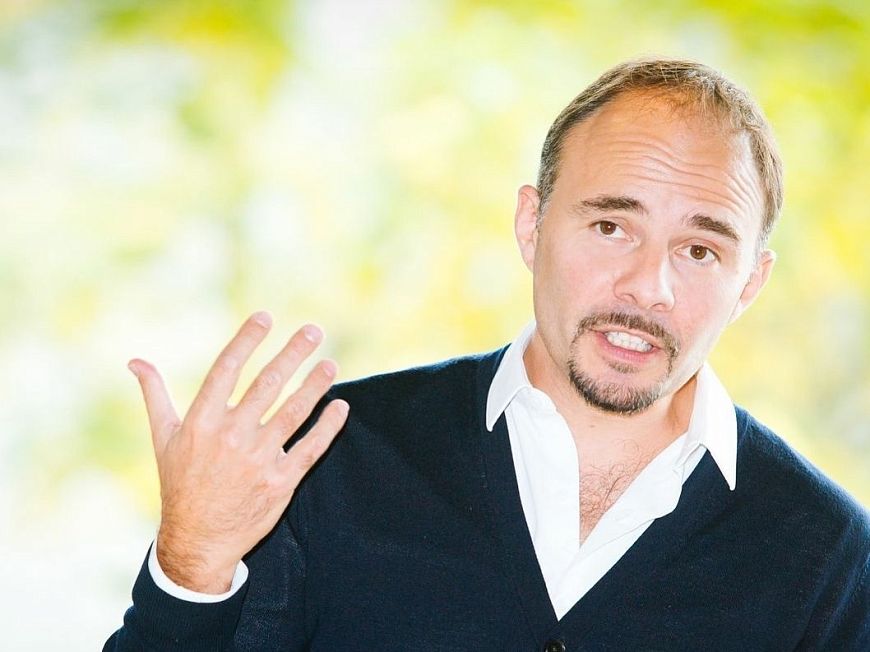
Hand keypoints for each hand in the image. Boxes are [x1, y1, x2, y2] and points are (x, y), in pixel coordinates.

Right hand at [127, 312, 348, 592]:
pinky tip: (340, 407)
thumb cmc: (179, 484)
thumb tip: (135, 361)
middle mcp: (231, 436)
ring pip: (294, 412)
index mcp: (201, 421)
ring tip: (330, 365)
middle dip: (293, 354)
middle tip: (313, 331)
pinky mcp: (281, 482)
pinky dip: (328, 426)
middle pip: (268, 384)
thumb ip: (154, 396)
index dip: (247, 340)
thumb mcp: (161, 439)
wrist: (197, 541)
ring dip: (315, 385)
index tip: (266, 317)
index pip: (227, 369)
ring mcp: (258, 459)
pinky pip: (311, 448)